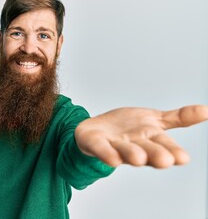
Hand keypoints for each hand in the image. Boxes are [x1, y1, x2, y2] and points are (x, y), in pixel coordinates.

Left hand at [74, 105, 207, 167]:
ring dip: (131, 154)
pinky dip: (106, 153)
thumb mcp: (155, 120)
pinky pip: (101, 149)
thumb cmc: (128, 128)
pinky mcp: (96, 144)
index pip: (164, 146)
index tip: (183, 158)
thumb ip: (178, 118)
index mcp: (150, 139)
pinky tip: (112, 158)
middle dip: (155, 155)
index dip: (172, 152)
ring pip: (124, 151)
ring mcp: (114, 146)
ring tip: (139, 158)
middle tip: (165, 161)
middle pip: (147, 150)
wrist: (97, 129)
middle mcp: (134, 145)